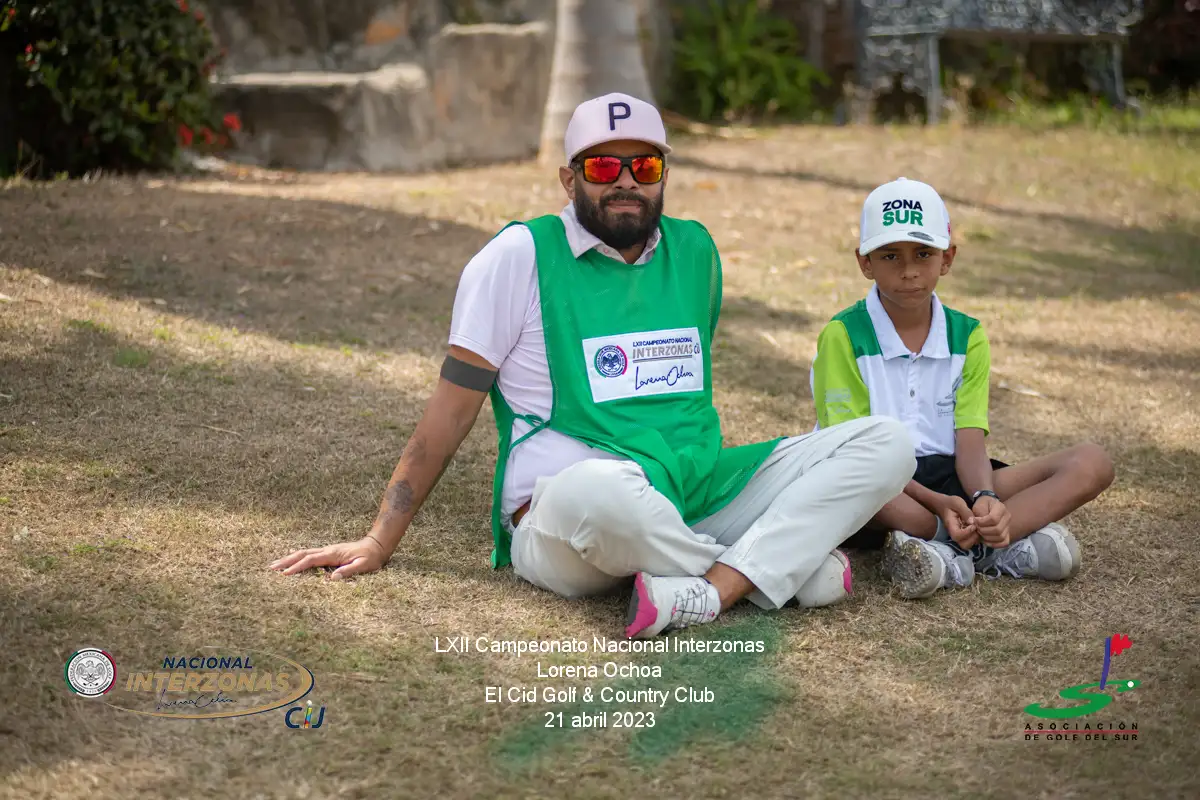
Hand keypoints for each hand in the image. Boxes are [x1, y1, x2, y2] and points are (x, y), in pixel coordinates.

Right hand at [269, 536, 387, 580]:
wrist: (376, 546)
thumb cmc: (371, 558)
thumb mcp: (364, 566)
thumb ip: (349, 571)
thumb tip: (333, 578)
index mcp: (333, 554)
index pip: (311, 560)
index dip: (297, 567)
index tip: (285, 574)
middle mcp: (327, 550)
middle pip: (302, 554)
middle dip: (286, 561)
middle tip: (271, 568)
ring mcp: (327, 550)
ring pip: (304, 553)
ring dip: (289, 558)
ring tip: (275, 565)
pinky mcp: (328, 552)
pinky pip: (309, 554)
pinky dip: (297, 556)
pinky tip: (290, 558)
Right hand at [935, 494, 978, 549]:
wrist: (943, 504)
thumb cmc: (950, 503)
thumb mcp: (957, 503)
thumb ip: (965, 512)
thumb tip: (973, 522)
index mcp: (951, 525)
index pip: (957, 535)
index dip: (967, 532)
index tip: (973, 524)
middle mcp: (954, 533)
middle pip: (963, 544)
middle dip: (973, 538)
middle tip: (976, 527)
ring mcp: (958, 535)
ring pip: (967, 545)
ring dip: (975, 539)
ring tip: (977, 528)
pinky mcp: (963, 535)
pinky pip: (970, 541)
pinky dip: (975, 538)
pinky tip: (976, 528)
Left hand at [970, 496, 1010, 548]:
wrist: (988, 507)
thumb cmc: (982, 505)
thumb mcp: (978, 505)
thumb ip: (976, 513)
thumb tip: (972, 522)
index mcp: (1001, 508)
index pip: (993, 519)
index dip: (982, 522)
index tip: (974, 521)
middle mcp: (1007, 517)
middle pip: (997, 530)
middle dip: (983, 531)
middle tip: (976, 528)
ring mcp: (1008, 527)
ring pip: (1000, 537)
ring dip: (987, 537)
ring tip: (980, 532)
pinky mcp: (1007, 534)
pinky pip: (1004, 543)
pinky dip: (994, 544)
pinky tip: (985, 540)